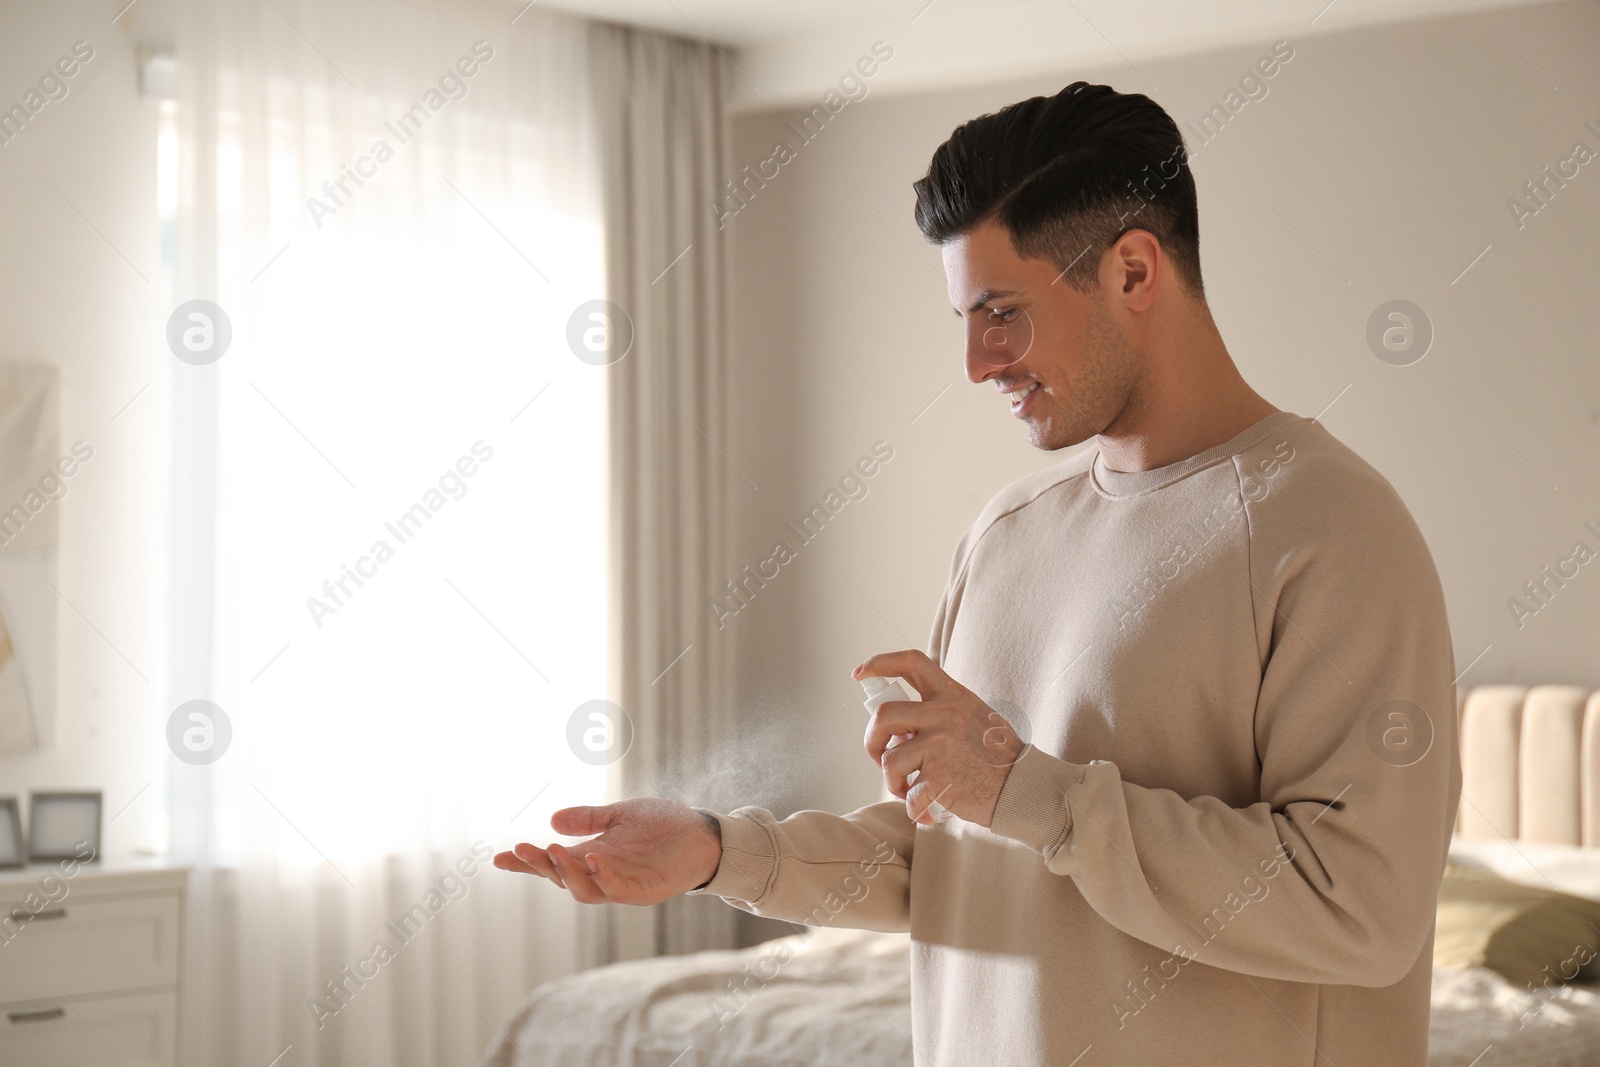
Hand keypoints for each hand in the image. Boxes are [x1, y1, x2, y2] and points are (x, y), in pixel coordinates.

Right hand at [492, 797, 721, 905]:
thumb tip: (552, 819)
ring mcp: (621, 885)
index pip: (552, 863)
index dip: (526, 863)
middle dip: (540, 866)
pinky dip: (603, 877)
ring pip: (584, 890)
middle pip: (561, 878)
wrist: (704, 835)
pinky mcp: (644, 891)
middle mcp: (601, 874)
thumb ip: (589, 819)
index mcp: (591, 856)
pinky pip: (618, 890)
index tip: (499, 858)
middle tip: (522, 849)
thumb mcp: (621, 814)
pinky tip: (594, 858)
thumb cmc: (663, 825)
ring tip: (554, 850)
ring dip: (567, 872)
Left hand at [854, 650, 1025, 827]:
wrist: (1023, 788)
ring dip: (893, 781)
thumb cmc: (999, 757)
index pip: (911, 663)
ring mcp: (940, 745)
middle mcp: (944, 714)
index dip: (879, 663)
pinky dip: (914, 808)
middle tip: (880, 756)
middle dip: (872, 740)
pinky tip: (929, 811)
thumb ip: (941, 713)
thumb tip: (901, 729)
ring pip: (889, 760)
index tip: (860, 674)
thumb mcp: (975, 716)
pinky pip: (909, 795)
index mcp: (952, 695)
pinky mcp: (938, 777)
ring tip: (911, 790)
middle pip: (883, 715)